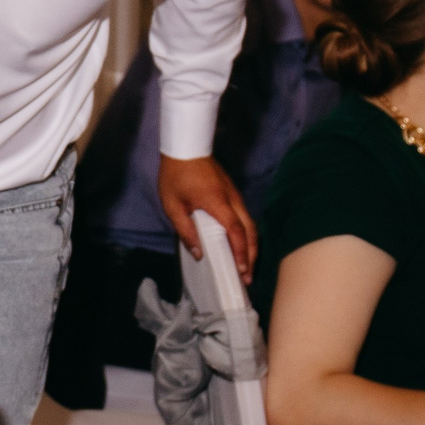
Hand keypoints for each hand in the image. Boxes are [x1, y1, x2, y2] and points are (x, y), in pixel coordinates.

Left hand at [157, 154, 257, 281]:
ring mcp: (235, 195)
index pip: (236, 232)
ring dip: (251, 245)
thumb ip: (185, 230)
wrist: (186, 147)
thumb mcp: (173, 205)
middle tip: (247, 276)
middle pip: (251, 231)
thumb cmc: (176, 176)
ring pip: (251, 224)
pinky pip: (245, 216)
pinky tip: (240, 244)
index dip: (241, 253)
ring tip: (246, 265)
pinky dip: (247, 233)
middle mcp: (232, 200)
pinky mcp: (233, 193)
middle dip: (252, 255)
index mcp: (218, 203)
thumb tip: (198, 253)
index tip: (242, 271)